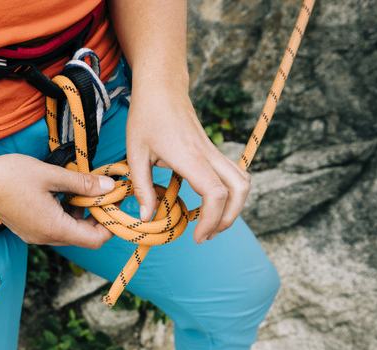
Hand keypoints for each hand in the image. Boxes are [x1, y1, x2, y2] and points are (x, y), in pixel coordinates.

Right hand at [0, 153, 114, 247]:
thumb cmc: (11, 176)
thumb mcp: (51, 175)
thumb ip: (82, 184)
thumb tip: (108, 186)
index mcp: (54, 228)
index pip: (95, 240)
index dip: (110, 224)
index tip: (114, 203)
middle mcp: (45, 238)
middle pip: (84, 238)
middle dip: (97, 218)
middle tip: (102, 194)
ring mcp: (35, 236)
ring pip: (70, 233)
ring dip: (81, 215)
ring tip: (83, 191)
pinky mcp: (28, 230)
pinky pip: (56, 228)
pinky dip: (67, 215)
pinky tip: (64, 195)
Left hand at [126, 82, 250, 242]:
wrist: (162, 87)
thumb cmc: (146, 116)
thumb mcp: (135, 152)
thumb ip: (141, 186)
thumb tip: (146, 218)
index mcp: (189, 156)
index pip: (215, 193)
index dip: (212, 219)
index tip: (197, 236)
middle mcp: (208, 154)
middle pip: (240, 190)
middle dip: (229, 217)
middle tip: (206, 234)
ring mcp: (213, 151)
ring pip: (242, 181)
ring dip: (234, 206)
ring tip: (211, 223)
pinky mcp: (211, 149)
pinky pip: (233, 174)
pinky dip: (230, 193)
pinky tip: (208, 202)